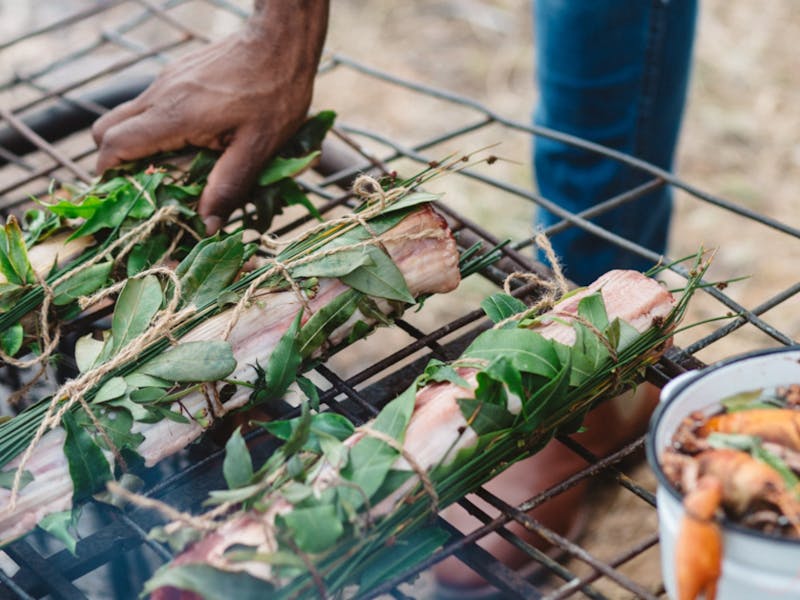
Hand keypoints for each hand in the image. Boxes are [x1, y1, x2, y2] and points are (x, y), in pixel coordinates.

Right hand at [92, 2, 328, 232]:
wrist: (280, 42)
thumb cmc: (274, 94)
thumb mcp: (258, 148)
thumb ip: (229, 186)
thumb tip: (207, 224)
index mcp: (174, 115)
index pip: (114, 144)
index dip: (109, 174)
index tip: (123, 197)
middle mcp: (159, 95)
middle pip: (105, 129)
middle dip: (114, 162)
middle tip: (144, 186)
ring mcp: (165, 82)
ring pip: (125, 116)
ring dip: (135, 146)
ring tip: (168, 170)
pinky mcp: (176, 76)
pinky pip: (148, 106)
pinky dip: (152, 129)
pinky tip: (187, 143)